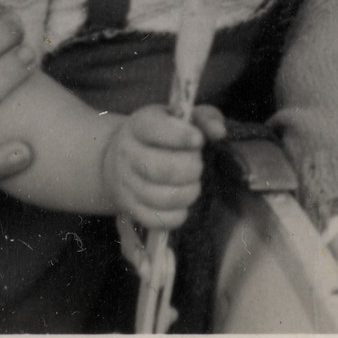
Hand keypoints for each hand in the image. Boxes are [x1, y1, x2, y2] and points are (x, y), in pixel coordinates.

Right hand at [100, 104, 226, 229]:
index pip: (154, 129)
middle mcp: (127, 153)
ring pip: (160, 197)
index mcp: (140, 125)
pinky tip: (183, 204)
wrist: (119, 158)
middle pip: (161, 169)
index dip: (180, 136)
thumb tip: (219, 131)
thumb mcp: (179, 117)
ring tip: (193, 185)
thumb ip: (204, 118)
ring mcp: (126, 183)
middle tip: (198, 166)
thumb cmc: (160, 135)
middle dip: (191, 169)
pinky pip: (156, 219)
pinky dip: (177, 215)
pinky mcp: (129, 208)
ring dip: (188, 193)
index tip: (199, 140)